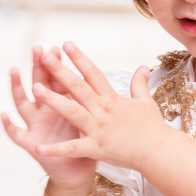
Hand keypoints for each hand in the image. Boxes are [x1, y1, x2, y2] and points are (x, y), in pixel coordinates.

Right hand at [0, 46, 92, 190]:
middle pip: (40, 84)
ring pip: (23, 103)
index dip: (58, 64)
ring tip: (14, 70)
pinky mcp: (31, 143)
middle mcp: (45, 111)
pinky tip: (2, 114)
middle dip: (38, 66)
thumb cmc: (86, 142)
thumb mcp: (91, 116)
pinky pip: (17, 134)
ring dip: (18, 87)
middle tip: (37, 49)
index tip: (59, 47)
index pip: (58, 78)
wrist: (79, 171)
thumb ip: (92, 95)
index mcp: (62, 102)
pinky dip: (8, 125)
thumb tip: (102, 74)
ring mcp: (36, 125)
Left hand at [31, 41, 168, 170]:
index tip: (66, 44)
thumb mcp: (146, 102)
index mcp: (112, 99)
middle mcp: (103, 110)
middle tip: (45, 56)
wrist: (159, 151)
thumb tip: (143, 67)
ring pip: (73, 112)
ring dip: (54, 100)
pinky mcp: (97, 148)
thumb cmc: (153, 128)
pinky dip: (56, 149)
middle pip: (78, 87)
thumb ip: (140, 83)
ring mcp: (99, 129)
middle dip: (60, 70)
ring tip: (36, 89)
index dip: (79, 58)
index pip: (93, 73)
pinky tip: (39, 148)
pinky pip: (74, 149)